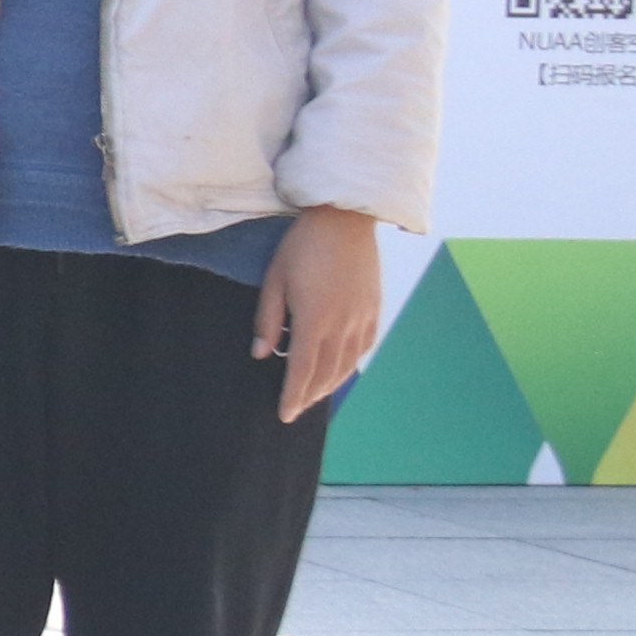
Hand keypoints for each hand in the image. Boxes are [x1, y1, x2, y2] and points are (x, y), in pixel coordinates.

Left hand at [257, 204, 385, 421]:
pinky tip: (339, 371)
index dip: (292, 395)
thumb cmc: (301, 248)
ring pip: (347, 364)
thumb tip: (262, 355)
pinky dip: (349, 366)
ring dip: (329, 384)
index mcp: (315, 319)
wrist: (345, 221)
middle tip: (294, 410)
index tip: (284, 415)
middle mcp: (343, 325)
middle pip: (325, 373)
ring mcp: (363, 318)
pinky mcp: (374, 310)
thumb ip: (268, 321)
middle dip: (309, 395)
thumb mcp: (274, 280)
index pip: (302, 369)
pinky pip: (363, 348)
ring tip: (312, 396)